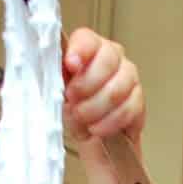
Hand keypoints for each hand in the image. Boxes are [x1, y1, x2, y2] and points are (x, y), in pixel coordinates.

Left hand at [62, 28, 157, 183]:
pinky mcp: (139, 102)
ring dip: (98, 107)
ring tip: (85, 120)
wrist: (95, 145)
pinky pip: (129, 108)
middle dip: (88, 84)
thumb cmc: (74, 116)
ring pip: (119, 85)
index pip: (88, 37)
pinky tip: (99, 129)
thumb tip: (43, 66)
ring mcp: (128, 79)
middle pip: (108, 58)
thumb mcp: (56, 96)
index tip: (70, 65)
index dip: (80, 50)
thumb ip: (54, 77)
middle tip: (74, 102)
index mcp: (88, 51)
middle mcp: (112, 59)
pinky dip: (110, 122)